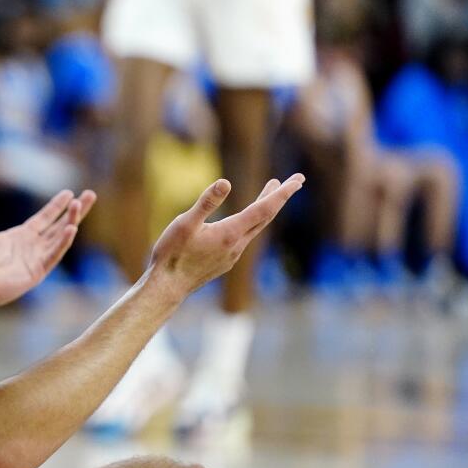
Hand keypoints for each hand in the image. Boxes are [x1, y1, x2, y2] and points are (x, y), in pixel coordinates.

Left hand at [0, 189, 95, 316]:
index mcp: (19, 237)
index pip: (44, 218)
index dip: (57, 206)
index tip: (70, 193)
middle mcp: (30, 247)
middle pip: (59, 225)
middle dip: (75, 210)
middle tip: (90, 194)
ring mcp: (34, 260)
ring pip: (59, 237)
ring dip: (71, 221)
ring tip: (80, 204)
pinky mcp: (35, 273)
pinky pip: (53, 255)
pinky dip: (63, 242)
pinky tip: (72, 228)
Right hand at [149, 175, 302, 298]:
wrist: (168, 287)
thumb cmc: (173, 254)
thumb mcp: (185, 223)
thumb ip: (206, 203)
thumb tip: (225, 182)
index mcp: (230, 233)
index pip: (264, 209)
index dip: (282, 193)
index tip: (299, 180)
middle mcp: (237, 244)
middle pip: (266, 217)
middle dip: (280, 197)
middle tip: (296, 180)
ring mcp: (233, 255)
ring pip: (256, 228)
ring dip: (265, 208)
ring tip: (270, 191)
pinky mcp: (225, 261)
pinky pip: (246, 237)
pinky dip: (253, 222)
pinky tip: (246, 220)